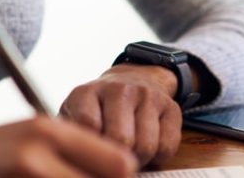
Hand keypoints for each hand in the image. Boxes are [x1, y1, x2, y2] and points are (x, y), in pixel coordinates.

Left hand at [59, 64, 181, 166]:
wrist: (131, 79)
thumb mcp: (74, 116)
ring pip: (145, 146)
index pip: (88, 124)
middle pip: (120, 139)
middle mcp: (119, 89)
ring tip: (128, 155)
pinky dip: (157, 158)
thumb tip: (74, 164)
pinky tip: (147, 150)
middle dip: (116, 159)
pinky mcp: (171, 106)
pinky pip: (167, 146)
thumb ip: (72, 136)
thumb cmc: (97, 109)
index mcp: (87, 92)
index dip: (90, 148)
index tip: (91, 155)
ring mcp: (147, 95)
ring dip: (137, 160)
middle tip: (112, 161)